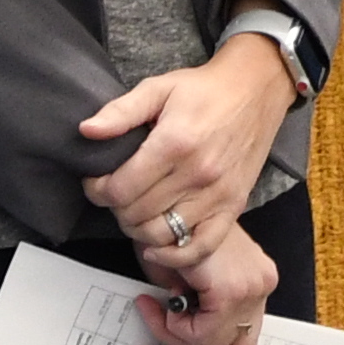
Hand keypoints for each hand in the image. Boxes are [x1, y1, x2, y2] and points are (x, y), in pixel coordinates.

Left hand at [82, 36, 293, 269]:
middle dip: (115, 208)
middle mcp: (197, 174)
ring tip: (134, 211)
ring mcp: (218, 195)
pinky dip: (174, 256)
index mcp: (174, 144)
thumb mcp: (158, 88)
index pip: (120, 189)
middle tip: (114, 192)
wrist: (256, 90)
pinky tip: (157, 246)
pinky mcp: (233, 206)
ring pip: (162, 235)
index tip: (96, 180)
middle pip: (136, 215)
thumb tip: (87, 131)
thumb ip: (121, 112)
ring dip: (138, 229)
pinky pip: (201, 247)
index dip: (97, 190)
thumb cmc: (205, 90)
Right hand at [118, 223, 275, 344]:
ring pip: (210, 344)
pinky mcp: (234, 289)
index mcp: (254, 280)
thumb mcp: (182, 278)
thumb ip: (189, 312)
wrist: (166, 202)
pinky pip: (201, 333)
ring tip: (147, 308)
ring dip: (170, 334)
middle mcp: (260, 285)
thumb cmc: (171, 229)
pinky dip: (172, 326)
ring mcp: (252, 287)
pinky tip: (154, 302)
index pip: (244, 339)